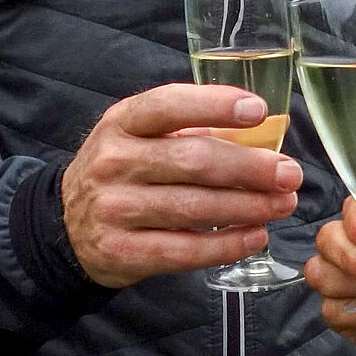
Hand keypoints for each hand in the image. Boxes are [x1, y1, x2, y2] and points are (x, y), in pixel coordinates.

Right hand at [61, 84, 302, 287]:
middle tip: (289, 174)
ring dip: (248, 207)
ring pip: (194, 208)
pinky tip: (255, 236)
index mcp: (121, 122)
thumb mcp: (138, 138)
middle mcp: (114, 161)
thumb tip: (263, 136)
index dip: (215, 105)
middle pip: (192, 160)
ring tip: (282, 205)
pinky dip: (227, 245)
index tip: (258, 112)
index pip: (168, 104)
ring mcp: (115, 208)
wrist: (65, 227)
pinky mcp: (122, 251)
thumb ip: (189, 132)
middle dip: (250, 168)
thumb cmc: (121, 173)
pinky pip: (185, 250)